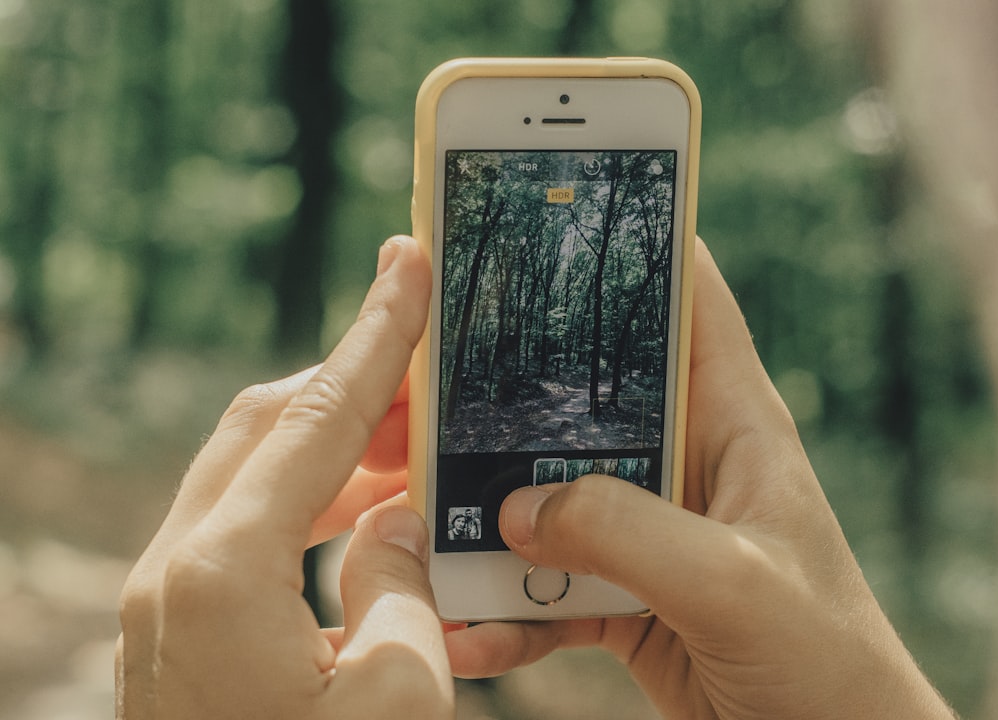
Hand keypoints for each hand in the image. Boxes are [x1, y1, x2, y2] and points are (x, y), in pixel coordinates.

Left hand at [116, 236, 452, 719]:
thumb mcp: (399, 701)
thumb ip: (400, 585)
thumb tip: (392, 521)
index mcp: (221, 575)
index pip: (315, 420)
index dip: (376, 340)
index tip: (408, 268)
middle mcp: (174, 570)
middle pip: (263, 426)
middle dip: (351, 383)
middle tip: (429, 362)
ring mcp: (165, 602)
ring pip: (251, 475)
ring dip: (335, 448)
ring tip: (418, 444)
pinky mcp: (179, 633)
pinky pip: (246, 530)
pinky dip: (311, 504)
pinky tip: (371, 517)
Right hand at [447, 238, 954, 719]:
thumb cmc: (827, 659)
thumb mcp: (736, 582)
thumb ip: (631, 534)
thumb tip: (518, 507)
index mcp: (734, 424)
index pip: (685, 300)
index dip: (629, 244)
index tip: (549, 200)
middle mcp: (683, 462)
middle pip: (581, 395)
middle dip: (503, 388)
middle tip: (419, 375)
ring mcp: (647, 529)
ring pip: (545, 491)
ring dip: (481, 508)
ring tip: (414, 517)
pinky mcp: (621, 593)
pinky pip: (543, 585)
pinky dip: (501, 607)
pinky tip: (465, 629)